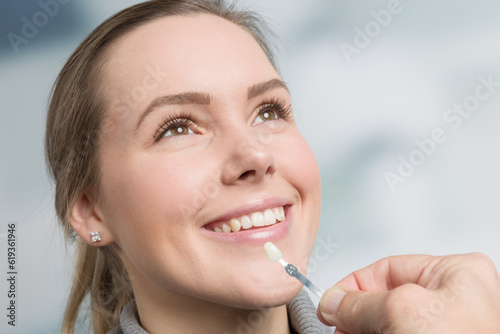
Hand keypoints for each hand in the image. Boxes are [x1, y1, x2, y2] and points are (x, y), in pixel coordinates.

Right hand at [316, 253, 499, 333]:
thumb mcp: (401, 312)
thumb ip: (360, 304)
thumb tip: (333, 301)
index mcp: (456, 274)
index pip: (388, 268)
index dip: (353, 285)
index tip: (331, 304)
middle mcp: (455, 300)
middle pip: (385, 298)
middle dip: (358, 315)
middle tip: (338, 328)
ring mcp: (448, 329)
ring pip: (390, 324)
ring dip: (364, 331)